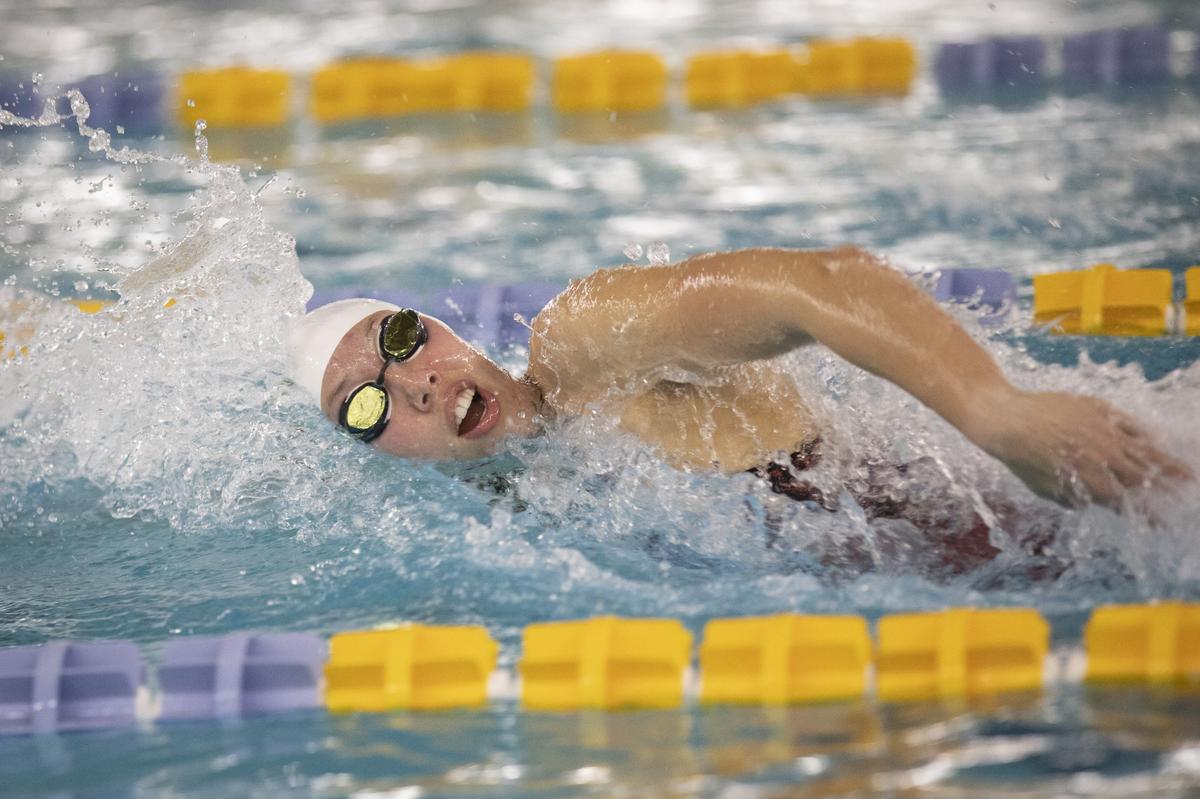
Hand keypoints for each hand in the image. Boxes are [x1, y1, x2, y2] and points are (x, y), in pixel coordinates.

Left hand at [969, 389, 1193, 510]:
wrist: (1007, 418)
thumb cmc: (1020, 458)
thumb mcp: (1043, 488)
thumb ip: (1071, 499)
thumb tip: (1092, 504)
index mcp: (1089, 480)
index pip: (1126, 502)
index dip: (1146, 514)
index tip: (1162, 523)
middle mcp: (1101, 457)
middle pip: (1143, 477)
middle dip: (1166, 489)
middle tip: (1184, 495)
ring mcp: (1103, 431)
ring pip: (1144, 450)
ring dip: (1168, 464)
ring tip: (1187, 475)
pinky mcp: (1099, 410)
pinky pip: (1130, 424)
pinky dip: (1145, 435)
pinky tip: (1157, 443)